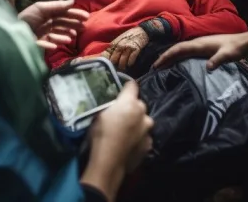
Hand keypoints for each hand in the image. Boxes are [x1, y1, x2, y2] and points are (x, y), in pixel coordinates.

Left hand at [18, 0, 89, 50]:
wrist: (10, 30)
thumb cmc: (26, 17)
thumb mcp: (40, 8)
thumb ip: (56, 5)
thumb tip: (72, 1)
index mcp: (47, 13)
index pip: (64, 13)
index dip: (75, 14)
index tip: (86, 17)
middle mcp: (47, 23)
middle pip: (63, 24)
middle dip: (73, 25)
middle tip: (83, 27)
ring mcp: (43, 34)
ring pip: (58, 35)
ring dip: (65, 36)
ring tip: (71, 37)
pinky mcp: (38, 44)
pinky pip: (48, 44)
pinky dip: (53, 45)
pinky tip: (56, 46)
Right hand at [81, 82, 153, 197]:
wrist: (109, 162)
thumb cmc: (100, 134)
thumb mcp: (99, 114)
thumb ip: (110, 106)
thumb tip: (112, 104)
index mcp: (130, 103)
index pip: (132, 85)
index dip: (126, 88)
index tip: (121, 92)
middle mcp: (143, 113)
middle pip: (139, 105)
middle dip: (131, 108)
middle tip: (119, 116)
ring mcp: (148, 130)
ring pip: (143, 121)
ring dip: (137, 123)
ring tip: (125, 132)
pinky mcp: (149, 144)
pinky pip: (144, 136)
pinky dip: (138, 138)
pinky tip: (129, 144)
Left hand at [101, 26, 149, 71]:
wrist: (140, 31)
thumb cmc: (127, 36)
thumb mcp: (118, 41)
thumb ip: (112, 49)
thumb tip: (105, 58)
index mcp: (114, 44)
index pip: (106, 54)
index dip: (105, 62)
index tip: (105, 68)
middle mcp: (120, 46)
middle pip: (114, 59)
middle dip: (114, 66)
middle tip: (115, 71)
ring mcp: (128, 47)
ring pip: (122, 60)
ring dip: (122, 66)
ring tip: (122, 69)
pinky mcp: (136, 48)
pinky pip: (132, 58)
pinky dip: (130, 62)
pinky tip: (129, 64)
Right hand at [152, 32, 247, 70]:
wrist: (243, 43)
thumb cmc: (235, 48)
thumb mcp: (227, 55)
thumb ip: (217, 60)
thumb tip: (208, 68)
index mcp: (199, 44)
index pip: (179, 49)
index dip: (167, 56)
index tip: (157, 64)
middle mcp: (197, 43)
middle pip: (177, 49)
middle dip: (165, 57)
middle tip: (154, 68)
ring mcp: (200, 45)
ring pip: (181, 50)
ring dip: (171, 57)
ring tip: (162, 67)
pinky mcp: (203, 48)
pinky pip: (186, 52)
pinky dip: (178, 57)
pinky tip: (177, 63)